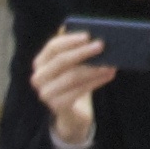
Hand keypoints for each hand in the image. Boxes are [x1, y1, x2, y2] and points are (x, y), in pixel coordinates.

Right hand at [29, 25, 114, 145]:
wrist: (72, 112)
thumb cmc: (74, 82)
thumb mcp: (74, 65)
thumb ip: (76, 50)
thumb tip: (93, 36)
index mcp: (40, 62)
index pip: (52, 47)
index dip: (70, 40)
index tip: (88, 35)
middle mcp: (38, 77)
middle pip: (61, 61)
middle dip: (82, 52)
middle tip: (101, 45)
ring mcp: (46, 93)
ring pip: (72, 76)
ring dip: (93, 69)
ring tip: (110, 64)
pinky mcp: (57, 106)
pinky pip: (78, 91)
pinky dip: (96, 82)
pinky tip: (109, 75)